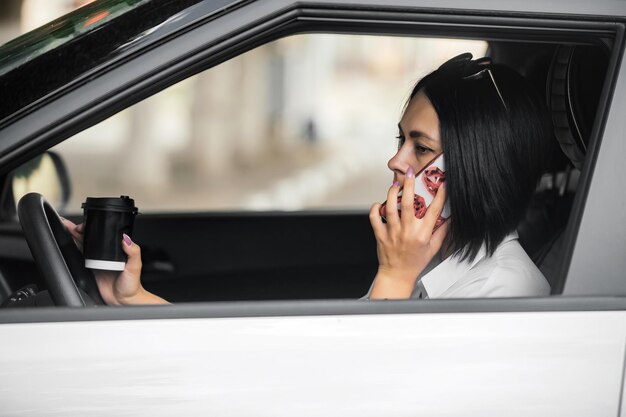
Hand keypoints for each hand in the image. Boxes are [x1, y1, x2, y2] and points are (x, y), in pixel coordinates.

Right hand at [62, 219, 167, 304]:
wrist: (123, 301)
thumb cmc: (132, 284)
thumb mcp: (135, 266)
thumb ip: (133, 251)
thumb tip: (126, 239)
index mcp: (117, 250)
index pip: (104, 235)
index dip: (95, 228)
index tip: (87, 224)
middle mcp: (106, 254)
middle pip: (91, 238)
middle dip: (80, 230)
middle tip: (70, 225)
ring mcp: (96, 261)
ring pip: (83, 246)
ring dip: (74, 237)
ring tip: (66, 229)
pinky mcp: (89, 269)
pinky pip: (79, 258)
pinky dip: (73, 251)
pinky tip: (67, 244)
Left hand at [368, 168, 448, 298]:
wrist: (397, 275)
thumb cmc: (415, 262)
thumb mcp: (433, 248)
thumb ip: (442, 232)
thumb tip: (450, 218)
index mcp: (422, 234)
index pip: (434, 211)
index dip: (440, 196)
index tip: (443, 184)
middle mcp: (407, 231)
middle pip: (408, 204)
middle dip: (410, 185)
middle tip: (411, 173)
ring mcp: (392, 232)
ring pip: (390, 207)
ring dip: (392, 193)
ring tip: (395, 185)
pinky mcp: (380, 235)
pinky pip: (374, 218)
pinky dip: (375, 208)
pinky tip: (379, 203)